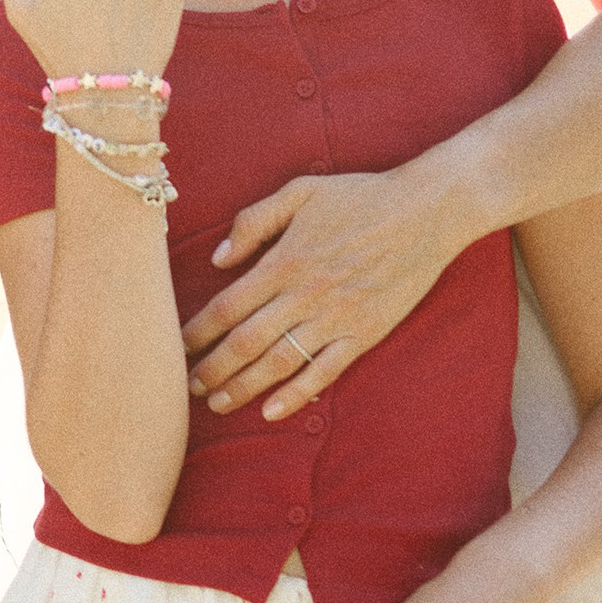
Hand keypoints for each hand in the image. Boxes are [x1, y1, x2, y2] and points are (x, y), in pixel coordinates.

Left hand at [182, 164, 464, 419]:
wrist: (425, 212)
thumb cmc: (358, 197)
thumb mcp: (299, 191)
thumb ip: (253, 221)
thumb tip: (217, 259)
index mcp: (284, 261)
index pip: (226, 307)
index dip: (196, 333)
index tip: (176, 347)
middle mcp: (305, 294)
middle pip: (245, 342)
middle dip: (212, 369)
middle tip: (189, 387)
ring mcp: (336, 317)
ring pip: (279, 363)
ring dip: (244, 387)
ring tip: (219, 403)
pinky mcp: (364, 333)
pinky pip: (325, 372)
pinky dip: (297, 395)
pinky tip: (272, 411)